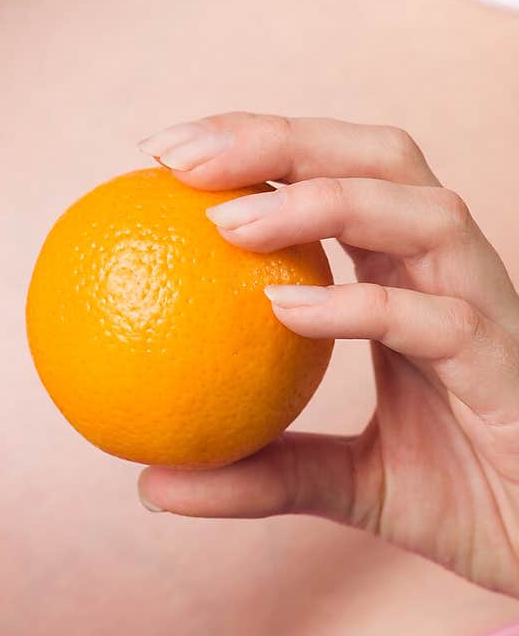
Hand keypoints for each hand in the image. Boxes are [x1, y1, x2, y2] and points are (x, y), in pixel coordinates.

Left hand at [136, 113, 518, 596]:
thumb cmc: (465, 498)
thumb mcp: (344, 483)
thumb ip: (261, 470)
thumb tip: (152, 483)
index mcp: (408, 272)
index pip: (333, 170)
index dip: (253, 143)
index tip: (158, 154)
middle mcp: (450, 270)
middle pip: (379, 157)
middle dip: (280, 136)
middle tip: (176, 156)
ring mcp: (488, 309)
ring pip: (423, 212)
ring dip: (321, 200)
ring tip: (226, 221)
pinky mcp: (509, 365)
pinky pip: (440, 317)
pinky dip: (361, 305)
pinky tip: (282, 311)